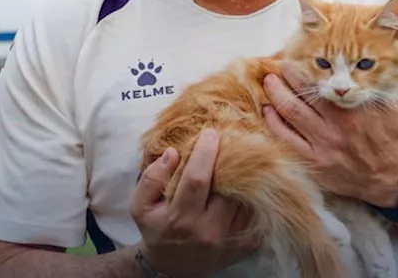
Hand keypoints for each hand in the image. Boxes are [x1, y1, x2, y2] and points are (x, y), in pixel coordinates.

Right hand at [130, 129, 259, 277]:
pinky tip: (250, 181)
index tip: (211, 133)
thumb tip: (172, 152)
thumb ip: (151, 178)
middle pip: (228, 186)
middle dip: (231, 160)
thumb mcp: (141, 207)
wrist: (173, 267)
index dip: (205, 153)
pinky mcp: (247, 245)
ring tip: (243, 157)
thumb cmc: (157, 230)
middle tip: (233, 139)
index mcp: (180, 219)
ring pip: (246, 197)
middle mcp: (208, 231)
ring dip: (246, 175)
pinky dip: (254, 194)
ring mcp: (230, 239)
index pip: (197, 179)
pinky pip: (256, 211)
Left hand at [261, 68, 397, 207]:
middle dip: (288, 76)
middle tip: (280, 65)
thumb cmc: (392, 136)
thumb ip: (389, 79)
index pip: (327, 81)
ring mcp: (324, 144)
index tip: (302, 56)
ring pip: (291, 113)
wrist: (390, 175)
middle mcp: (338, 123)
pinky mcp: (314, 161)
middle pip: (304, 94)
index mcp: (357, 106)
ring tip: (269, 82)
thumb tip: (387, 55)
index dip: (310, 67)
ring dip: (276, 95)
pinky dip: (274, 123)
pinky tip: (268, 111)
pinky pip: (286, 139)